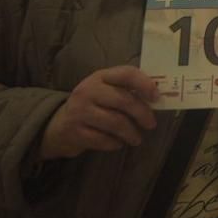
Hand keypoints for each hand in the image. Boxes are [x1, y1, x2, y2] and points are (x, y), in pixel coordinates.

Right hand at [39, 65, 158, 159]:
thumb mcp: (107, 90)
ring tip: (137, 139)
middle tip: (152, 124)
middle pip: (123, 100)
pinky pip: (103, 139)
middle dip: (142, 114)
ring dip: (131, 133)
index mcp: (100, 76)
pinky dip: (115, 143)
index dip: (145, 84)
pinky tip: (118, 143)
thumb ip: (128, 89)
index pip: (126, 73)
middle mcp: (88, 90)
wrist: (60, 124)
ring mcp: (79, 111)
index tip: (156, 97)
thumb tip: (158, 97)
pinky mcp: (74, 131)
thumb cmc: (93, 105)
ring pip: (115, 122)